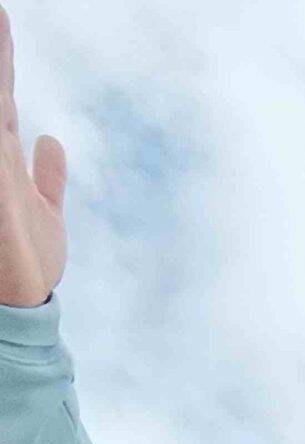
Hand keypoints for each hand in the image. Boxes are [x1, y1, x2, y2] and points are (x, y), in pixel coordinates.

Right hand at [0, 14, 66, 307]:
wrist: (18, 305)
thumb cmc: (28, 263)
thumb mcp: (46, 214)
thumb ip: (48, 176)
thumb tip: (51, 140)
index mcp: (3, 151)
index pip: (0, 87)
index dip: (1, 51)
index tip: (2, 12)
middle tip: (0, 9)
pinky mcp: (4, 184)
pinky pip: (3, 128)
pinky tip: (0, 78)